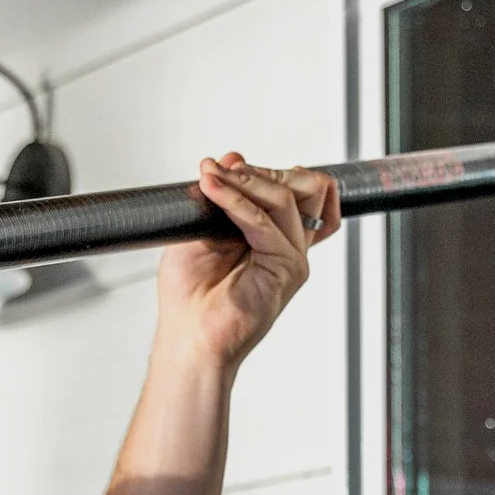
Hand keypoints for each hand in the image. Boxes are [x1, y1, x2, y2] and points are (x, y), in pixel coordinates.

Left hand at [156, 153, 340, 369]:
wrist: (188, 337)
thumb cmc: (191, 297)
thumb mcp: (200, 230)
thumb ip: (221, 195)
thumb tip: (232, 157)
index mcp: (274, 237)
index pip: (297, 189)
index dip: (266, 172)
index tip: (225, 167)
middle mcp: (289, 246)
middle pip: (305, 187)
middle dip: (261, 171)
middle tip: (220, 171)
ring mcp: (292, 257)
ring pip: (285, 198)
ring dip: (244, 181)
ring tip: (210, 178)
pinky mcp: (287, 268)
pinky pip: (264, 221)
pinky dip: (236, 201)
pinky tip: (212, 190)